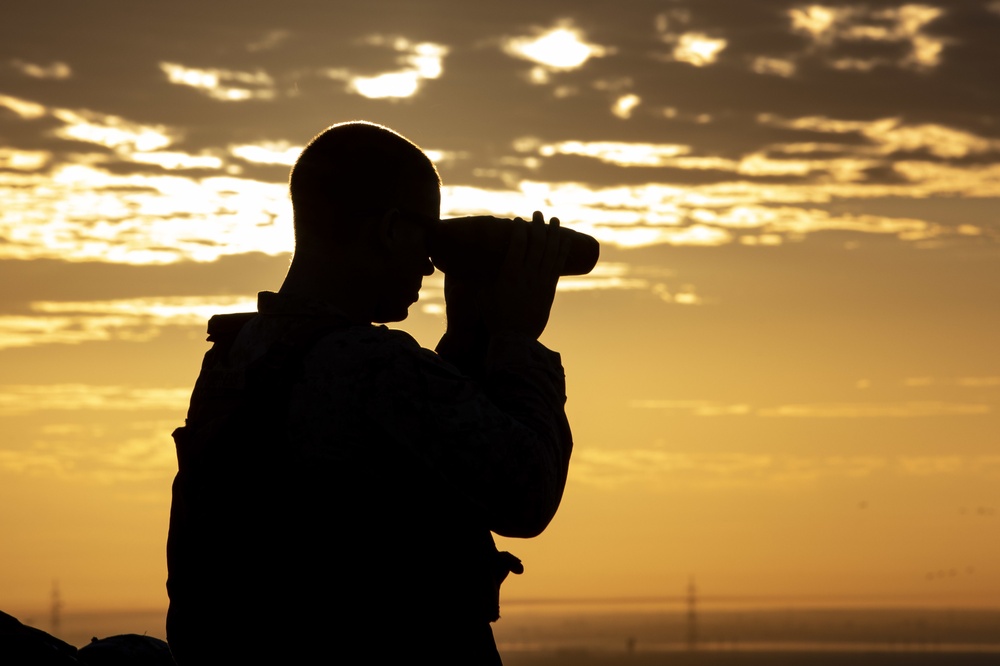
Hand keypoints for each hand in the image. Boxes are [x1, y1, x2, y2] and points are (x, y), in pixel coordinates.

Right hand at [479, 211, 569, 339]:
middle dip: (537, 226)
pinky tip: (566, 240)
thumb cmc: (495, 318)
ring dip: (553, 234)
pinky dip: (562, 250)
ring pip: (550, 252)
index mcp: (508, 275)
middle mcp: (526, 275)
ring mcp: (540, 282)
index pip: (516, 245)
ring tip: (555, 220)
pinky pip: (558, 265)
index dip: (518, 230)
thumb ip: (483, 278)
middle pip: (535, 244)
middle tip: (537, 214)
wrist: (515, 338)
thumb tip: (474, 264)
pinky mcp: (549, 290)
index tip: (518, 221)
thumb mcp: (484, 295)